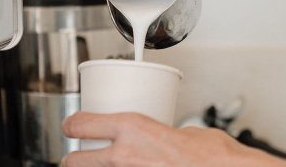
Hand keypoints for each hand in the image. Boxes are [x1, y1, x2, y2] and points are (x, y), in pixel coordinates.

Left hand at [60, 112, 285, 166]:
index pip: (81, 124)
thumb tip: (159, 140)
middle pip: (74, 161)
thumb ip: (162, 135)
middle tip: (77, 158)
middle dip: (72, 160)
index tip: (71, 126)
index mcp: (133, 129)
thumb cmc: (214, 156)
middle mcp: (123, 156)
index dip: (71, 125)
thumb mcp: (185, 132)